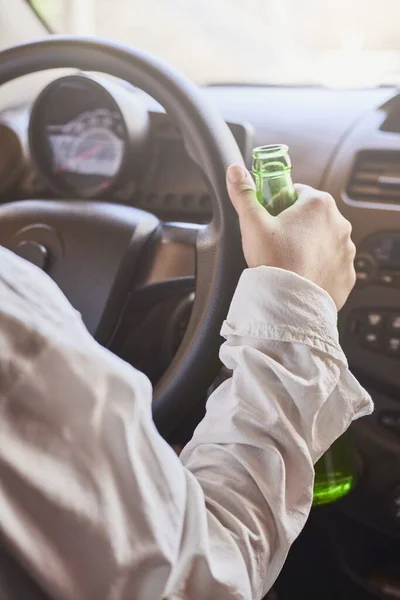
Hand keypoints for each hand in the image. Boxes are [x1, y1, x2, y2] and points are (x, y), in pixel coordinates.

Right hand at [226, 165, 355, 309]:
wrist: (288, 301)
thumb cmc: (274, 260)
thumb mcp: (252, 223)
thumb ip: (243, 193)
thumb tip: (235, 171)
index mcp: (318, 204)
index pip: (298, 192)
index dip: (281, 203)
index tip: (271, 217)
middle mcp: (340, 223)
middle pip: (313, 216)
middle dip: (297, 225)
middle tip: (277, 240)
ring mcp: (347, 250)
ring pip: (324, 241)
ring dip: (310, 246)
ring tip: (289, 260)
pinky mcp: (348, 273)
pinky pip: (333, 265)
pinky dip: (320, 268)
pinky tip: (303, 274)